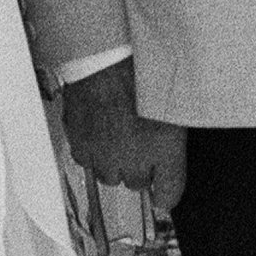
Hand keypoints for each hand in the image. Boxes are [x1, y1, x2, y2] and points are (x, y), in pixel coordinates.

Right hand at [59, 60, 186, 210]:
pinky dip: (91, 150)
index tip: (163, 194)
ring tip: (116, 132)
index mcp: (163, 150)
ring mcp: (105, 157)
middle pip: (136, 183)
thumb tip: (172, 153)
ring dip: (113, 161)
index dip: (166, 194)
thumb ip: (174, 138)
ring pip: (109, 175)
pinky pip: (87, 160)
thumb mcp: (173, 105)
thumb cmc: (141, 75)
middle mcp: (134, 161)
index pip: (169, 194)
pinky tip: (98, 129)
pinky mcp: (82, 147)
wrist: (104, 60)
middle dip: (138, 166)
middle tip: (137, 140)